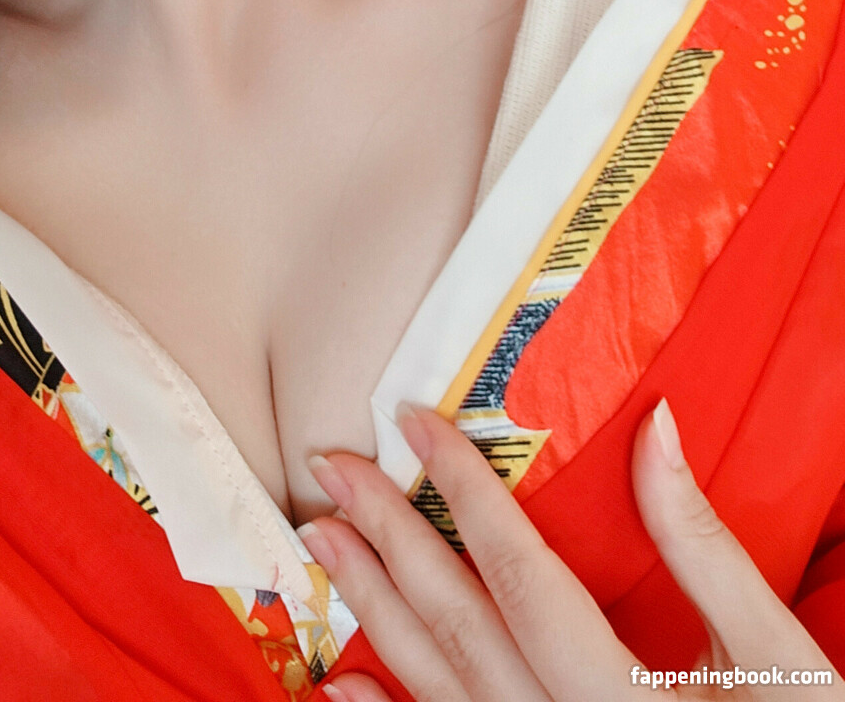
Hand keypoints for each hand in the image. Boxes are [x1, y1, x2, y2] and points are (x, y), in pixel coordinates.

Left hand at [301, 400, 842, 700]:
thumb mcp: (775, 653)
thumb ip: (702, 545)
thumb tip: (656, 427)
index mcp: (620, 695)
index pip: (521, 575)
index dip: (462, 491)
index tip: (413, 420)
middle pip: (459, 625)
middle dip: (389, 538)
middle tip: (332, 468)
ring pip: (438, 685)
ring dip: (373, 609)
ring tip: (320, 540)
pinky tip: (340, 685)